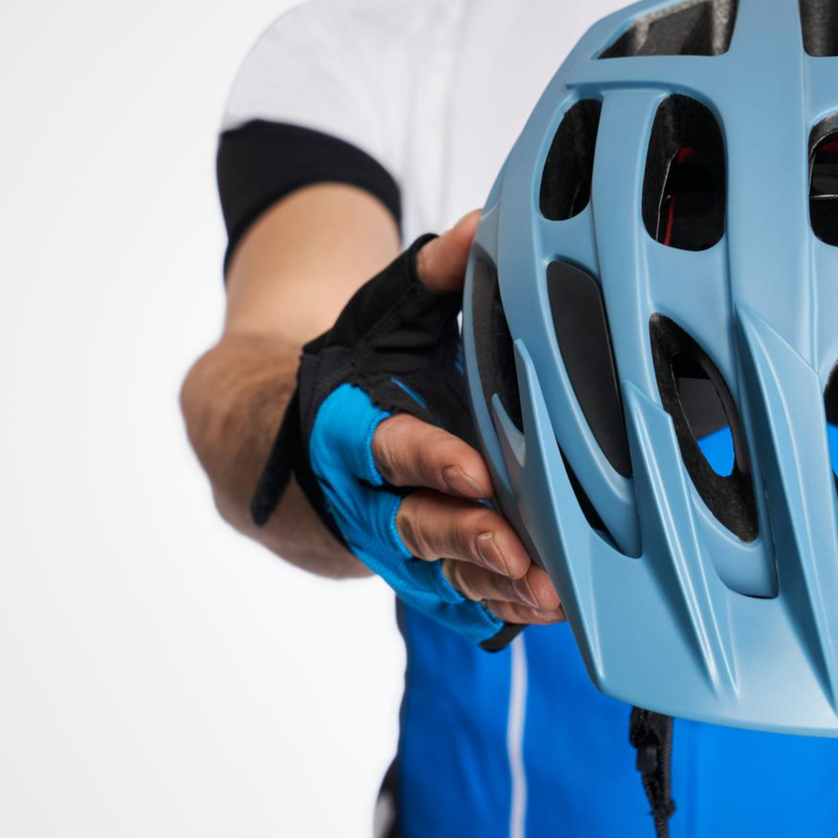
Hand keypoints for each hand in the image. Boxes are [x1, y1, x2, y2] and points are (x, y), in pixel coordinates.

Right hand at [251, 211, 562, 640]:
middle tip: (515, 548)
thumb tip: (484, 227)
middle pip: (415, 524)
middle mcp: (366, 496)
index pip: (388, 448)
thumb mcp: (384, 316)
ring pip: (439, 573)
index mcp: (350, 429)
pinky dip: (497, 608)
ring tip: (546, 591)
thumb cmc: (355, 378)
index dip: (428, 461)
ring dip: (491, 585)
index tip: (476, 472)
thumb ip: (434, 274)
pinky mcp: (418, 572)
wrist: (291, 452)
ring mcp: (392, 543)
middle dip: (466, 538)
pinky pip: (456, 599)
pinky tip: (544, 609)